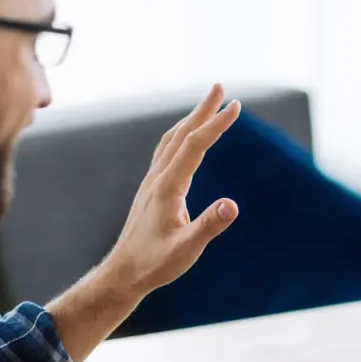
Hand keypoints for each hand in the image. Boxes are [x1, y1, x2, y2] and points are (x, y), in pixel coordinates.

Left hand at [99, 84, 241, 296]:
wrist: (124, 273)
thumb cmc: (154, 264)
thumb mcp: (185, 250)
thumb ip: (208, 226)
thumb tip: (232, 205)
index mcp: (168, 188)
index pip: (195, 146)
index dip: (216, 124)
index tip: (236, 106)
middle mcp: (158, 179)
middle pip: (182, 134)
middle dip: (203, 110)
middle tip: (221, 87)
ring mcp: (152, 183)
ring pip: (172, 141)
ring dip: (191, 120)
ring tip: (209, 106)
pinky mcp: (151, 191)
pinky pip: (167, 153)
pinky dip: (181, 137)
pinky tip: (187, 141)